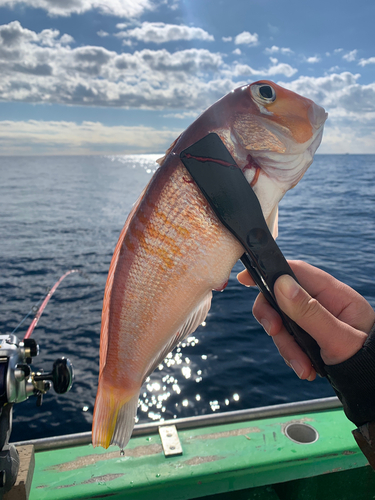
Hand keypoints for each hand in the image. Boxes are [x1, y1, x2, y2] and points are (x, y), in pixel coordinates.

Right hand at [238, 261, 374, 380]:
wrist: (373, 385)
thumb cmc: (368, 361)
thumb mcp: (339, 338)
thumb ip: (310, 312)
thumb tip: (281, 285)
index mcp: (334, 294)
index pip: (296, 272)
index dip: (270, 272)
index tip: (245, 279)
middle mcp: (322, 303)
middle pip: (281, 299)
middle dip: (274, 320)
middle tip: (275, 333)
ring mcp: (315, 320)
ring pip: (282, 323)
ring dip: (286, 347)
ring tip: (304, 368)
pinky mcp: (310, 336)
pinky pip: (289, 339)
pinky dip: (292, 355)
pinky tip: (307, 369)